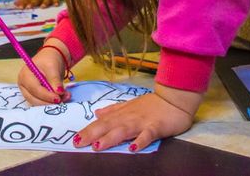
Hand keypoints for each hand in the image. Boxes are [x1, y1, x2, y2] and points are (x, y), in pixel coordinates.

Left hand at [16, 0, 59, 8]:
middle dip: (32, 3)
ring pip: (46, 0)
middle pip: (36, 0)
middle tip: (28, 7)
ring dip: (44, 3)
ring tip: (42, 6)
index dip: (23, 3)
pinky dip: (56, 1)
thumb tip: (14, 4)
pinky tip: (56, 4)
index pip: (27, 0)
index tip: (19, 7)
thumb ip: (23, 0)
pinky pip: (56, 0)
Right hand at [18, 41, 70, 104]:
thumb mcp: (53, 66)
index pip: (35, 89)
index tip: (58, 98)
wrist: (51, 58)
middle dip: (49, 102)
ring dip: (51, 103)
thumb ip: (55, 80)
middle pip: (34, 99)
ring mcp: (28, 91)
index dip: (46, 95)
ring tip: (65, 97)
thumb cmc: (49, 59)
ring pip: (38, 103)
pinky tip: (61, 98)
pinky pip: (42, 102)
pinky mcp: (35, 96)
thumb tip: (58, 93)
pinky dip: (52, 102)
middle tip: (63, 100)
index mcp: (25, 75)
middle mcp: (24, 85)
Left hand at [73, 84, 202, 151]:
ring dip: (110, 138)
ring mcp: (142, 122)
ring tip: (98, 146)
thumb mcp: (129, 104)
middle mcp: (128, 117)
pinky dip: (140, 142)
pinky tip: (133, 149)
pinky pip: (147, 135)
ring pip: (123, 130)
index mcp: (122, 113)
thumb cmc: (152, 104)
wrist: (174, 98)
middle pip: (108, 126)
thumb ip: (113, 110)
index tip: (74, 138)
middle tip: (78, 143)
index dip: (88, 130)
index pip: (101, 122)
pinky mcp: (156, 127)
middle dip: (92, 134)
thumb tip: (97, 113)